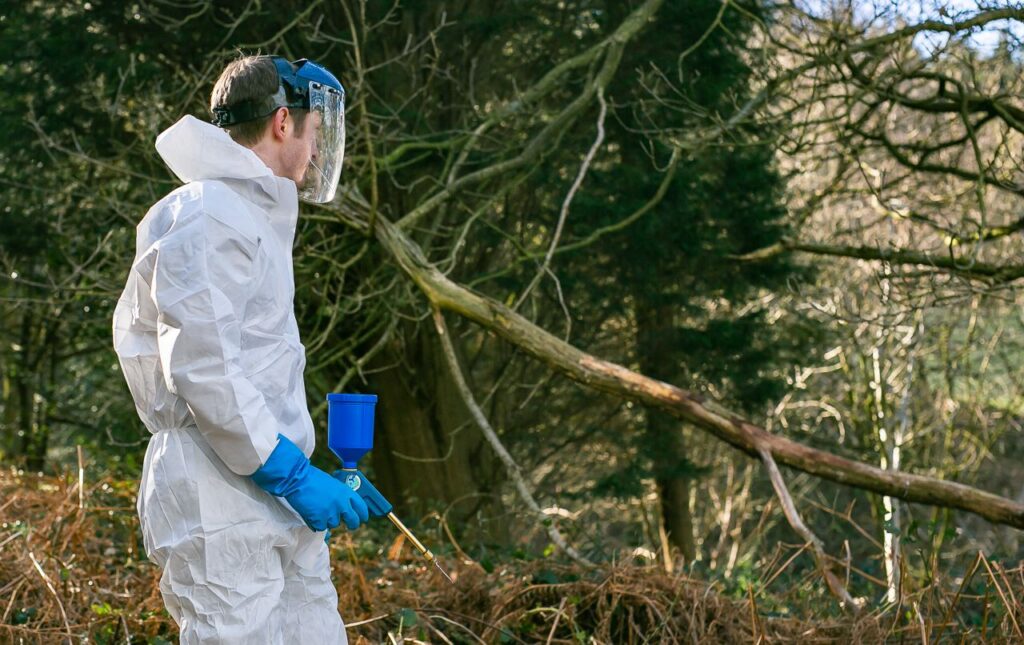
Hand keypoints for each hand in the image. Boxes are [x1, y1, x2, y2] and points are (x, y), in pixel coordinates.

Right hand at [251, 435, 369, 531]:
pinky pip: (320, 527)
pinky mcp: (319, 520)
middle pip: (353, 521)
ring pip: (334, 524)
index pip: (362, 507)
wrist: (297, 480)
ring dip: (328, 520)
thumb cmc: (313, 479)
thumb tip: (344, 506)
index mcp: (346, 492)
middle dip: (352, 524)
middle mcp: (342, 504)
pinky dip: (316, 522)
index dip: (363, 515)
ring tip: (318, 508)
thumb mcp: (333, 484)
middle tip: (349, 525)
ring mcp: (331, 513)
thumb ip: (341, 496)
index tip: (362, 518)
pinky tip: (311, 512)